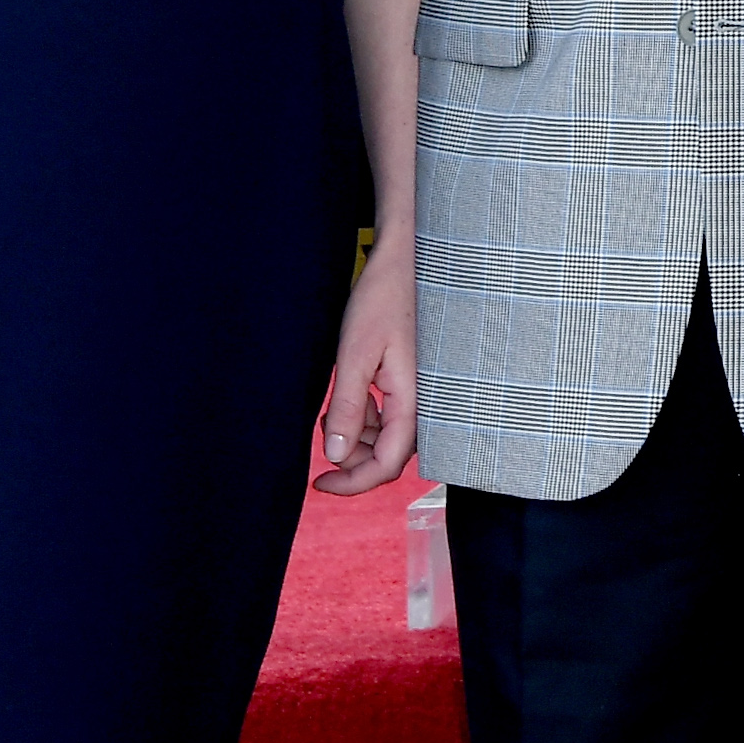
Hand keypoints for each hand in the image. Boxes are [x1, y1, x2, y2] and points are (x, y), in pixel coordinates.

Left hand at [313, 234, 417, 494]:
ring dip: (356, 434)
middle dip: (352, 457)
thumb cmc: (382, 300)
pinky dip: (364, 414)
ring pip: (385, 436)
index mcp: (414, 399)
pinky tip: (348, 392)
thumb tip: (334, 456)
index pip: (387, 464)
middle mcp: (423, 401)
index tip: (320, 482)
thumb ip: (346, 409)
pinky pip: (388, 414)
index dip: (352, 482)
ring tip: (331, 408)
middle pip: (388, 455)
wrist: (404, 260)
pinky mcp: (411, 379)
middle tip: (321, 440)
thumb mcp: (355, 355)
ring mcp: (419, 390)